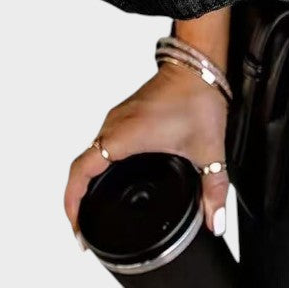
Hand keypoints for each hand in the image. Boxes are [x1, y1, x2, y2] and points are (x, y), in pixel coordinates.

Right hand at [64, 63, 229, 243]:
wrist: (200, 63)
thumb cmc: (198, 95)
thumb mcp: (208, 149)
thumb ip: (214, 188)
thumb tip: (215, 220)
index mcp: (124, 136)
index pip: (81, 173)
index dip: (72, 203)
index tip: (78, 226)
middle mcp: (115, 125)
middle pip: (81, 166)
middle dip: (77, 199)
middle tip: (84, 225)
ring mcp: (119, 117)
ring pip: (91, 152)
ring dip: (88, 179)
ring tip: (94, 204)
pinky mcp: (127, 112)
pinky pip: (103, 142)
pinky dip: (101, 163)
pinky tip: (114, 175)